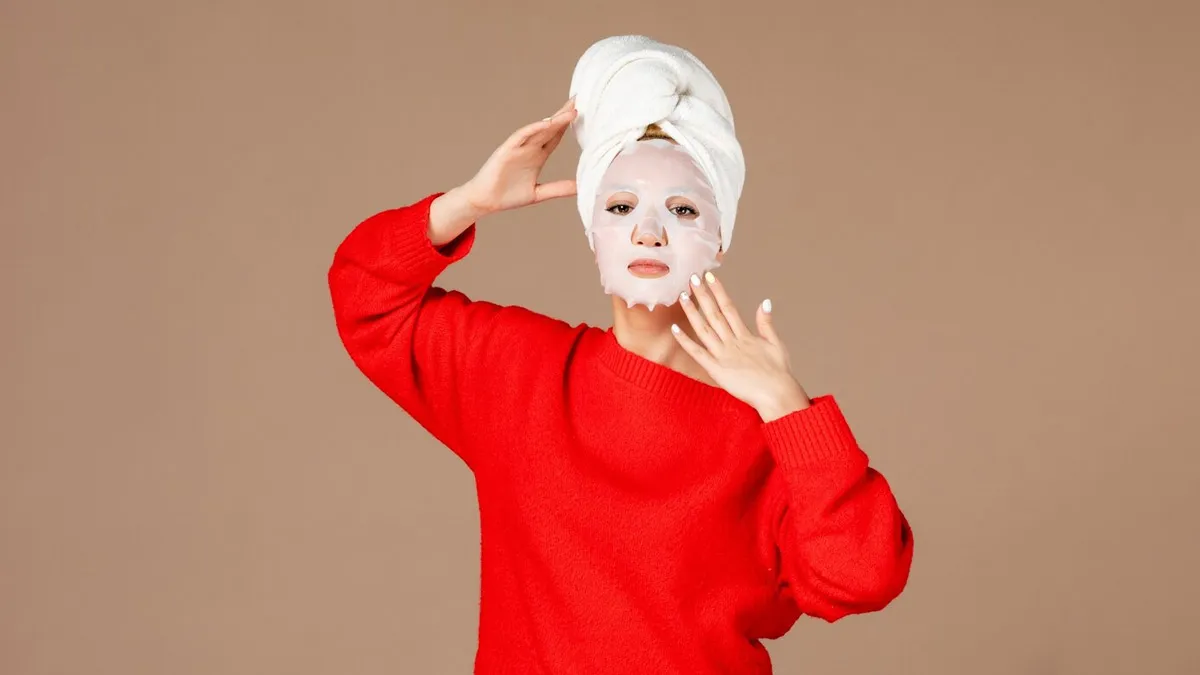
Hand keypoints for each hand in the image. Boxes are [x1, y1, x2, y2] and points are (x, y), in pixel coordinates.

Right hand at [462, 98, 577, 214]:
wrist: (485, 201)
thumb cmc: (508, 195)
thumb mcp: (539, 193)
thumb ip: (559, 188)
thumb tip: (581, 188)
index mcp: (537, 156)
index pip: (555, 137)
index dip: (567, 126)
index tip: (581, 114)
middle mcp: (529, 148)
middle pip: (550, 128)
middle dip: (563, 115)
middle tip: (578, 101)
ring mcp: (518, 147)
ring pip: (539, 129)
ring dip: (554, 120)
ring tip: (569, 110)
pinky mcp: (507, 150)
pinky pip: (521, 136)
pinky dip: (533, 128)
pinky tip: (547, 123)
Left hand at [671, 272, 811, 421]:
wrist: (777, 394)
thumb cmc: (779, 373)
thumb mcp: (776, 344)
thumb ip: (766, 324)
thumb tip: (765, 302)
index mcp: (746, 336)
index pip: (729, 308)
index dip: (718, 291)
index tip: (710, 277)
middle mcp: (732, 342)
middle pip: (714, 314)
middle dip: (703, 295)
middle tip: (692, 278)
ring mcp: (723, 355)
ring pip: (704, 329)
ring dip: (692, 312)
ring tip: (682, 296)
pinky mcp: (716, 369)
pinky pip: (697, 353)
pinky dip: (686, 341)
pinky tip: (675, 329)